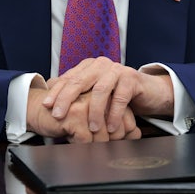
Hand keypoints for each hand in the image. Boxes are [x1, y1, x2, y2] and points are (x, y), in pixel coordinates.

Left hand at [43, 57, 173, 134]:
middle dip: (66, 99)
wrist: (148, 92)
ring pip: (100, 90)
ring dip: (93, 111)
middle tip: (58, 116)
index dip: (56, 92)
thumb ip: (77, 94)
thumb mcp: (95, 93)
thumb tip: (49, 101)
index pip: (68, 78)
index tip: (46, 106)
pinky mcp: (131, 79)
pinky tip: (110, 128)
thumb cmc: (117, 94)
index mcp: (89, 66)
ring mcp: (117, 70)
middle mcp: (101, 65)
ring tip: (90, 128)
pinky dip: (114, 114)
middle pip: (79, 81)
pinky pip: (120, 97)